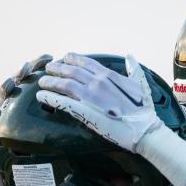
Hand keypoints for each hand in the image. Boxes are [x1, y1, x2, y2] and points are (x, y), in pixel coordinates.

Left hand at [36, 52, 162, 151]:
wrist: (142, 128)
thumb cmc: (143, 109)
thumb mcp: (140, 84)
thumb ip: (133, 69)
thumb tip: (130, 57)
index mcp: (109, 75)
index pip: (86, 62)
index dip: (74, 58)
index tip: (65, 57)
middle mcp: (97, 82)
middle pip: (72, 71)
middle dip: (58, 68)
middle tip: (49, 68)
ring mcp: (89, 96)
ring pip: (64, 84)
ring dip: (51, 81)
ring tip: (42, 81)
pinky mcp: (83, 111)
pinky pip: (62, 101)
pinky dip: (50, 97)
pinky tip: (42, 96)